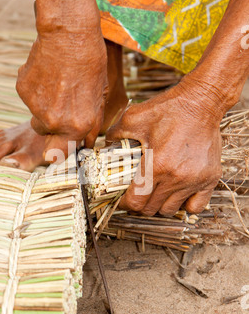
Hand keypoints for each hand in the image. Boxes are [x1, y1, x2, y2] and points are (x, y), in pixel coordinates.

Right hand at [16, 26, 107, 160]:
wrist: (68, 34)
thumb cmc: (90, 63)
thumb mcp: (99, 96)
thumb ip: (91, 124)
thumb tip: (86, 143)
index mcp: (77, 126)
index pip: (60, 154)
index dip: (60, 147)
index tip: (62, 140)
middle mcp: (55, 122)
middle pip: (46, 134)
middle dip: (52, 126)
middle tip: (62, 103)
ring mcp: (36, 108)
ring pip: (37, 116)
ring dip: (45, 107)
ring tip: (58, 84)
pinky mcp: (23, 91)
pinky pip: (29, 99)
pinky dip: (36, 91)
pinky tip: (47, 74)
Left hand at [106, 75, 223, 215]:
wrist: (201, 102)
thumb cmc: (168, 109)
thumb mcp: (133, 118)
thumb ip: (115, 135)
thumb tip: (103, 149)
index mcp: (157, 165)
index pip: (136, 201)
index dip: (125, 203)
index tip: (122, 198)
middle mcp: (176, 177)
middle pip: (151, 209)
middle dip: (139, 204)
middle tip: (137, 193)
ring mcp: (195, 180)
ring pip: (170, 210)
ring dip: (159, 204)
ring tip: (155, 191)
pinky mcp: (210, 179)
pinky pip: (196, 207)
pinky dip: (185, 205)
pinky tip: (177, 194)